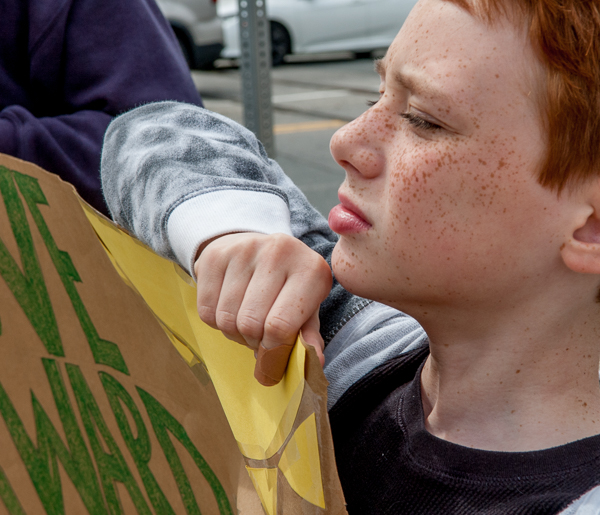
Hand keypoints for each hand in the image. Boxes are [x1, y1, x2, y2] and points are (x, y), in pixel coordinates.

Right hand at [194, 233, 332, 385]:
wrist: (258, 248)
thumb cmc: (288, 286)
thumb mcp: (307, 307)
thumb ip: (309, 336)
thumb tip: (314, 362)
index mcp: (310, 269)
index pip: (280, 325)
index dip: (272, 353)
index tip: (271, 364)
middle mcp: (279, 252)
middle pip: (250, 324)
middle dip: (252, 343)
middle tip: (259, 338)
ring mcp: (245, 249)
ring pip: (226, 319)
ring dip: (234, 333)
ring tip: (246, 323)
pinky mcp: (215, 254)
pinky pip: (206, 310)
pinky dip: (215, 321)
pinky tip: (229, 309)